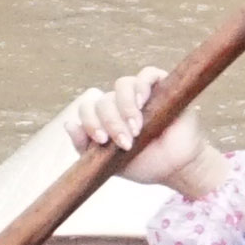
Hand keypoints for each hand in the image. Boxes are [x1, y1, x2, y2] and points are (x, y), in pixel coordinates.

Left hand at [63, 68, 219, 195]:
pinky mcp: (162, 87)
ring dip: (126, 107)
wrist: (175, 169)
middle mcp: (120, 103)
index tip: (102, 140)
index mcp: (106, 118)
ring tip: (136, 127)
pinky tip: (143, 102)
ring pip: (122, 85)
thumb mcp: (109, 162)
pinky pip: (147, 74)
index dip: (90, 122)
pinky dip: (142, 85)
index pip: (88, 109)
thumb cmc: (143, 165)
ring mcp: (141, 94)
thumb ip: (86, 147)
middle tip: (125, 142)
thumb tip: (69, 125)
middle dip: (112, 122)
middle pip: (104, 100)